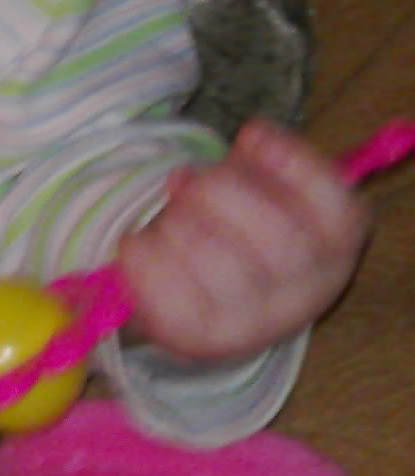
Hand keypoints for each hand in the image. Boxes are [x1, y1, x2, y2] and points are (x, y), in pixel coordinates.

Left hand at [117, 119, 370, 361]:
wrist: (204, 310)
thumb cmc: (239, 237)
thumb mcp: (262, 196)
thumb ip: (255, 168)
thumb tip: (239, 147)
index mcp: (333, 250)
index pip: (337, 210)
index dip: (295, 163)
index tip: (251, 134)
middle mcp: (305, 294)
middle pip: (278, 237)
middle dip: (220, 191)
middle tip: (187, 184)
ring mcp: (256, 325)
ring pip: (220, 263)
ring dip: (177, 225)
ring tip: (166, 221)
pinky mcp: (203, 341)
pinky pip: (170, 295)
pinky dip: (143, 256)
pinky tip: (138, 245)